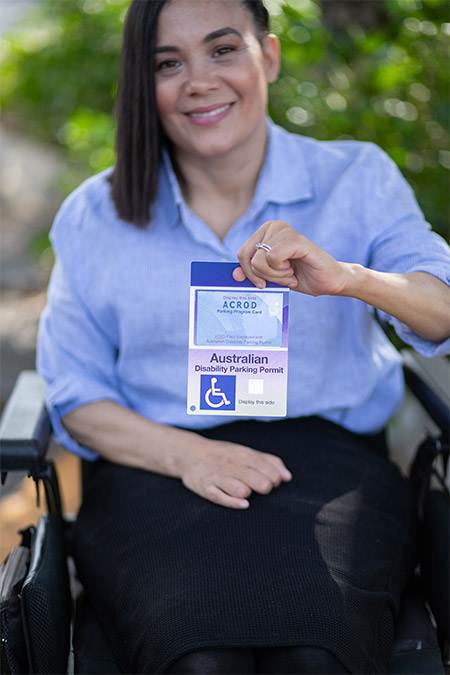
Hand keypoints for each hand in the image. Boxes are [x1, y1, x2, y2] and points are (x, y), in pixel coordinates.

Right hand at [177, 436, 291, 508]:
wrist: (189, 453)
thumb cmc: (223, 455)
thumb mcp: (246, 452)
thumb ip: (269, 462)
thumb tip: (287, 477)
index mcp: (243, 454)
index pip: (269, 471)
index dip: (274, 480)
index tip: (269, 481)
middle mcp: (232, 465)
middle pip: (260, 483)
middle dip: (265, 489)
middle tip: (259, 488)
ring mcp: (218, 477)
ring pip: (243, 491)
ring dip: (249, 494)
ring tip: (245, 491)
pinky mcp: (206, 488)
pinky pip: (222, 499)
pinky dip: (234, 503)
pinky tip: (243, 503)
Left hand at [233, 220, 348, 295]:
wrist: (328, 281)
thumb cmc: (300, 276)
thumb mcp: (270, 276)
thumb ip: (252, 273)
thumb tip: (234, 275)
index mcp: (265, 232)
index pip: (241, 254)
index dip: (249, 274)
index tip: (264, 282)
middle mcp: (273, 226)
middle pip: (249, 258)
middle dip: (264, 276)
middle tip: (282, 276)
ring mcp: (285, 230)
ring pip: (260, 260)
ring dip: (275, 275)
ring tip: (290, 273)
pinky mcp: (296, 240)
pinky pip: (273, 257)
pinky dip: (282, 272)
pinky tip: (294, 271)